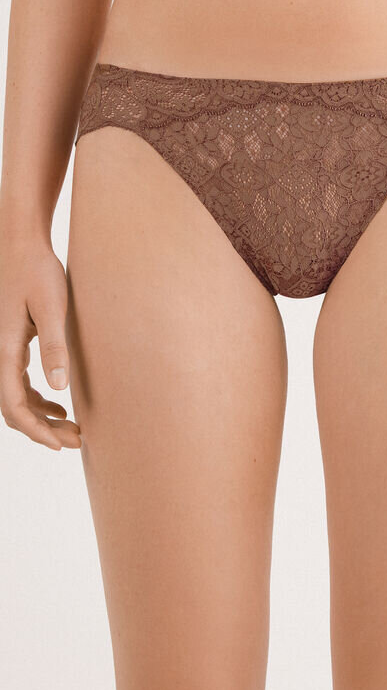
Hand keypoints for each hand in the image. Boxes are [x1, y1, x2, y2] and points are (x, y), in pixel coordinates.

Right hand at [0, 237, 80, 449]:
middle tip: (76, 440)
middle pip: (15, 407)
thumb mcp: (51, 308)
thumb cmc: (38, 272)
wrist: (22, 245)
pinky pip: (20, 383)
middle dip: (43, 430)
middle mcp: (0, 354)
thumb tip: (59, 387)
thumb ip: (54, 347)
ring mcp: (5, 349)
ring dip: (42, 417)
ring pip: (18, 397)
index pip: (14, 405)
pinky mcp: (14, 343)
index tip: (61, 445)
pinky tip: (60, 405)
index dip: (36, 431)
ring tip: (73, 429)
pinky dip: (38, 399)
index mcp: (5, 350)